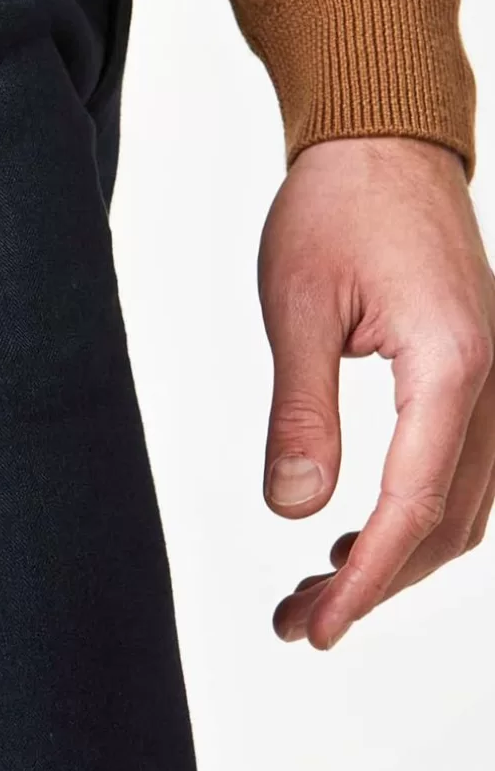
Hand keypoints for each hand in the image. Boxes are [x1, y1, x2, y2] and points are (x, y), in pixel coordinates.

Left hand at [260, 136, 494, 648]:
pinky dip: (413, 517)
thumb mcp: (298, 306)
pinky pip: (459, 470)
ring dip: (393, 558)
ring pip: (460, 507)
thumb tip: (295, 511)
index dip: (365, 581)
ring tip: (313, 590)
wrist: (385, 143)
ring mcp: (492, 383)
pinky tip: (352, 533)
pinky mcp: (473, 377)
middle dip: (374, 584)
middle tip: (296, 622)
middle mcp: (492, 385)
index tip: (316, 628)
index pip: (412, 507)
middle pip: (446, 525)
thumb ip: (300, 412)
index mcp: (452, 367)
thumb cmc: (338, 207)